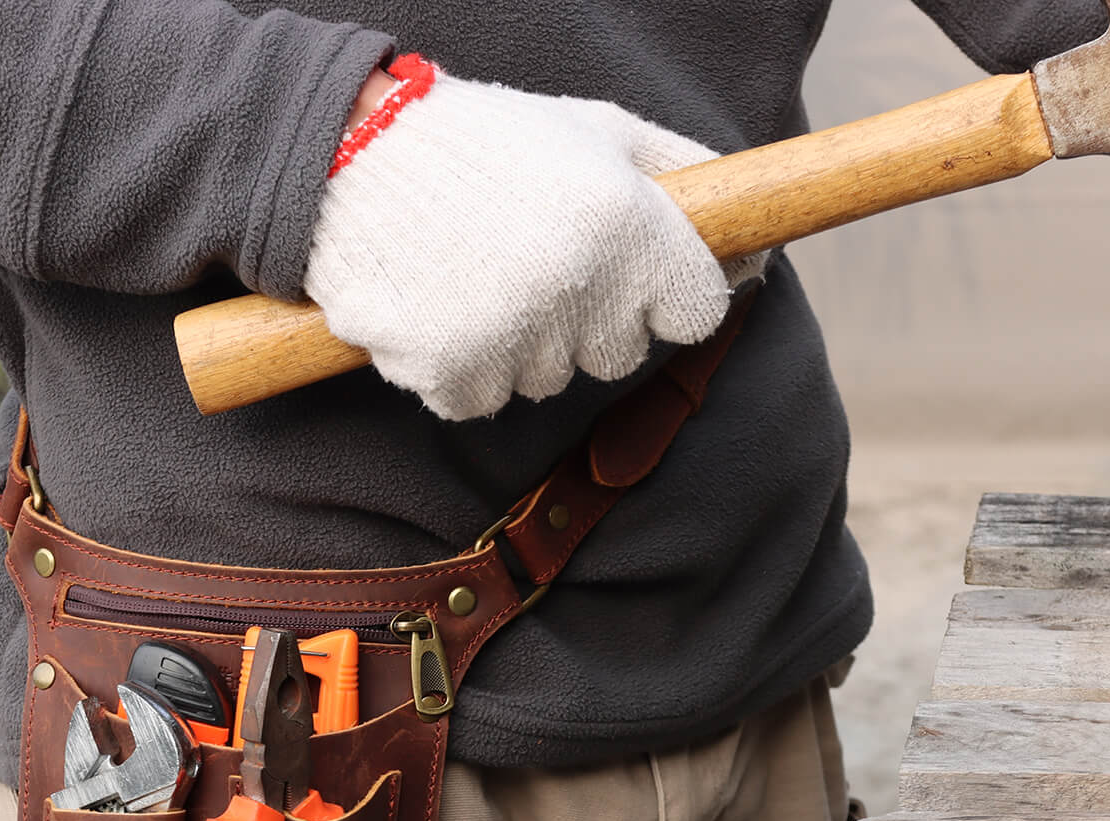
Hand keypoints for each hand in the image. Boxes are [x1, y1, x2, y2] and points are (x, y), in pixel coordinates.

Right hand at [305, 58, 761, 420]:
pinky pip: (486, 400)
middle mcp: (577, 289)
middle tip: (535, 255)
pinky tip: (444, 305)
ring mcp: (513, 342)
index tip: (631, 271)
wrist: (350, 153)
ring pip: (551, 380)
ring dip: (525, 342)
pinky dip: (467, 367)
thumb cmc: (487, 141)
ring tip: (479, 270)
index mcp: (624, 225)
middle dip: (592, 317)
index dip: (665, 291)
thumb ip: (685, 176)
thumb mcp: (598, 130)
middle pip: (622, 353)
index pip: (698, 312)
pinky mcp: (454, 379)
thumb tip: (759, 242)